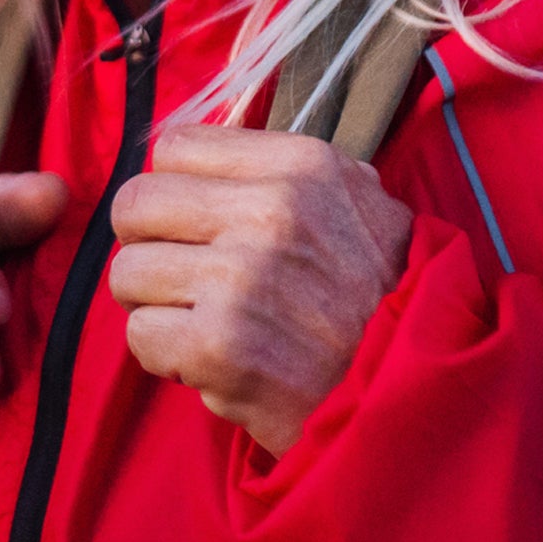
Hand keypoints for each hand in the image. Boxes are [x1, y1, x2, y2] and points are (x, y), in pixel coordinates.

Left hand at [107, 125, 413, 453]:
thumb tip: (214, 152)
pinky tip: (206, 360)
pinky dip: (164, 355)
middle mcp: (268, 213)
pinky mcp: (218, 346)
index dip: (175, 186)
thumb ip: (293, 171)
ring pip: (127, 271)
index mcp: (301, 166)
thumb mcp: (366, 204)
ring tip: (197, 322)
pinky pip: (140, 334)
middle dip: (147, 243)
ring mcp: (238, 280)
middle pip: (135, 203)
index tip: (193, 220)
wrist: (414, 396)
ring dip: (153, 304)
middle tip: (179, 275)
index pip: (178, 145)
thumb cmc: (388, 299)